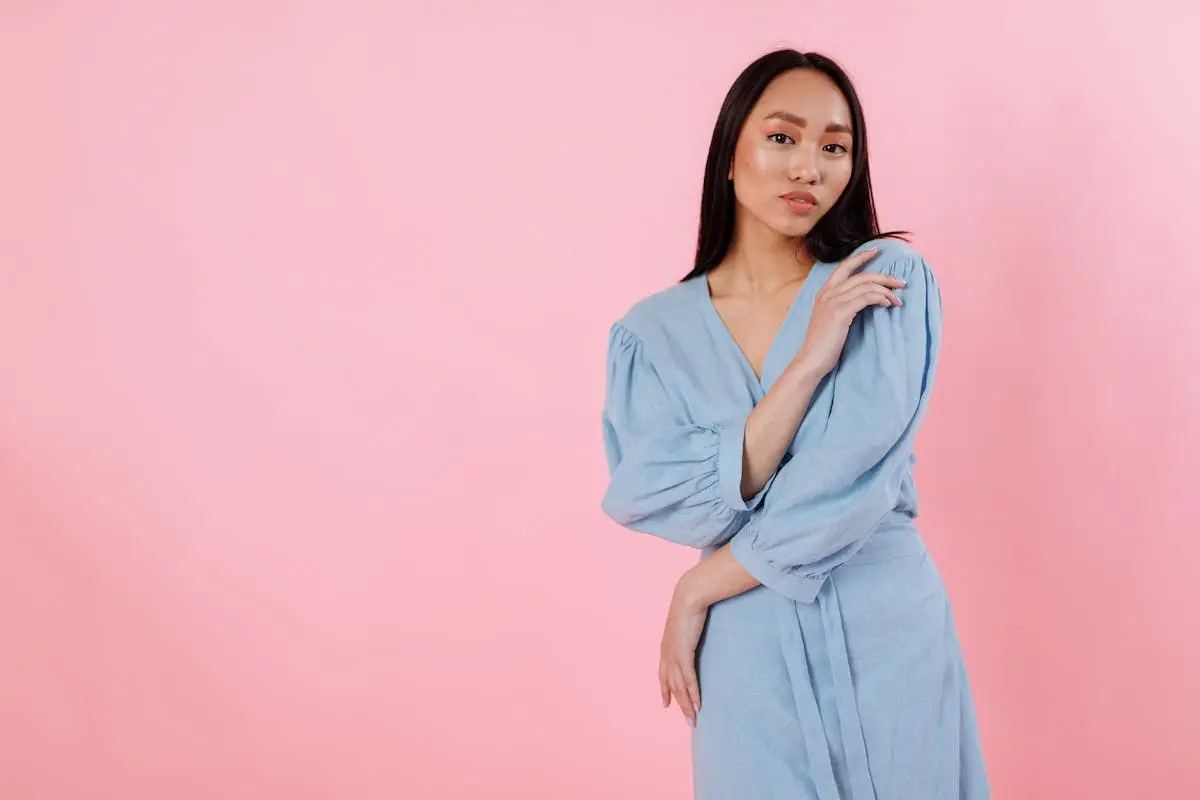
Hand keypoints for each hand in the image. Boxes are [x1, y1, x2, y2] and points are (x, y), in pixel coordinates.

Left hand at [659, 577, 707, 726]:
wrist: (689, 596)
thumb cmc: (691, 605)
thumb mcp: (687, 621)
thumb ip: (689, 630)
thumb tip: (695, 631)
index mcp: (666, 646)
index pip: (664, 673)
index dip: (665, 689)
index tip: (666, 703)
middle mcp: (667, 653)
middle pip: (671, 684)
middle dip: (679, 703)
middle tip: (688, 719)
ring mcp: (674, 655)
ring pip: (679, 686)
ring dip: (687, 704)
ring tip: (693, 718)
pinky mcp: (683, 654)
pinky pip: (688, 679)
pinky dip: (693, 693)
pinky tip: (698, 705)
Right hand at [796, 247, 904, 377]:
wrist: (812, 360)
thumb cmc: (823, 344)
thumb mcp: (830, 319)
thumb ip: (841, 306)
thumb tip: (864, 300)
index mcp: (824, 293)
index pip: (843, 267)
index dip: (860, 257)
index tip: (875, 251)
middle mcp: (827, 293)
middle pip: (861, 275)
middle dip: (884, 277)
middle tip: (901, 282)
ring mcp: (833, 301)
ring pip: (866, 285)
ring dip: (886, 291)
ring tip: (897, 300)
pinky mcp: (840, 312)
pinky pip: (866, 297)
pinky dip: (880, 298)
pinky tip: (887, 304)